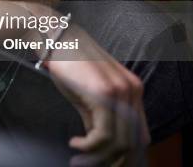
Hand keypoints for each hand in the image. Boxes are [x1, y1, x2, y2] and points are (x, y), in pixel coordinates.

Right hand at [46, 36, 149, 165]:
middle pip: (131, 141)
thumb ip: (97, 117)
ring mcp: (120, 92)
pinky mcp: (104, 95)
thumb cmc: (67, 62)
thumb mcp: (86, 93)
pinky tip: (75, 142)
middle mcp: (132, 91)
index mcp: (132, 90)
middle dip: (110, 159)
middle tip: (84, 164)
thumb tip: (97, 141)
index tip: (101, 161)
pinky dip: (88, 146)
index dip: (123, 154)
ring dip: (96, 157)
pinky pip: (103, 135)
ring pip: (118, 142)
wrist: (54, 37)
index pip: (138, 134)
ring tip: (77, 159)